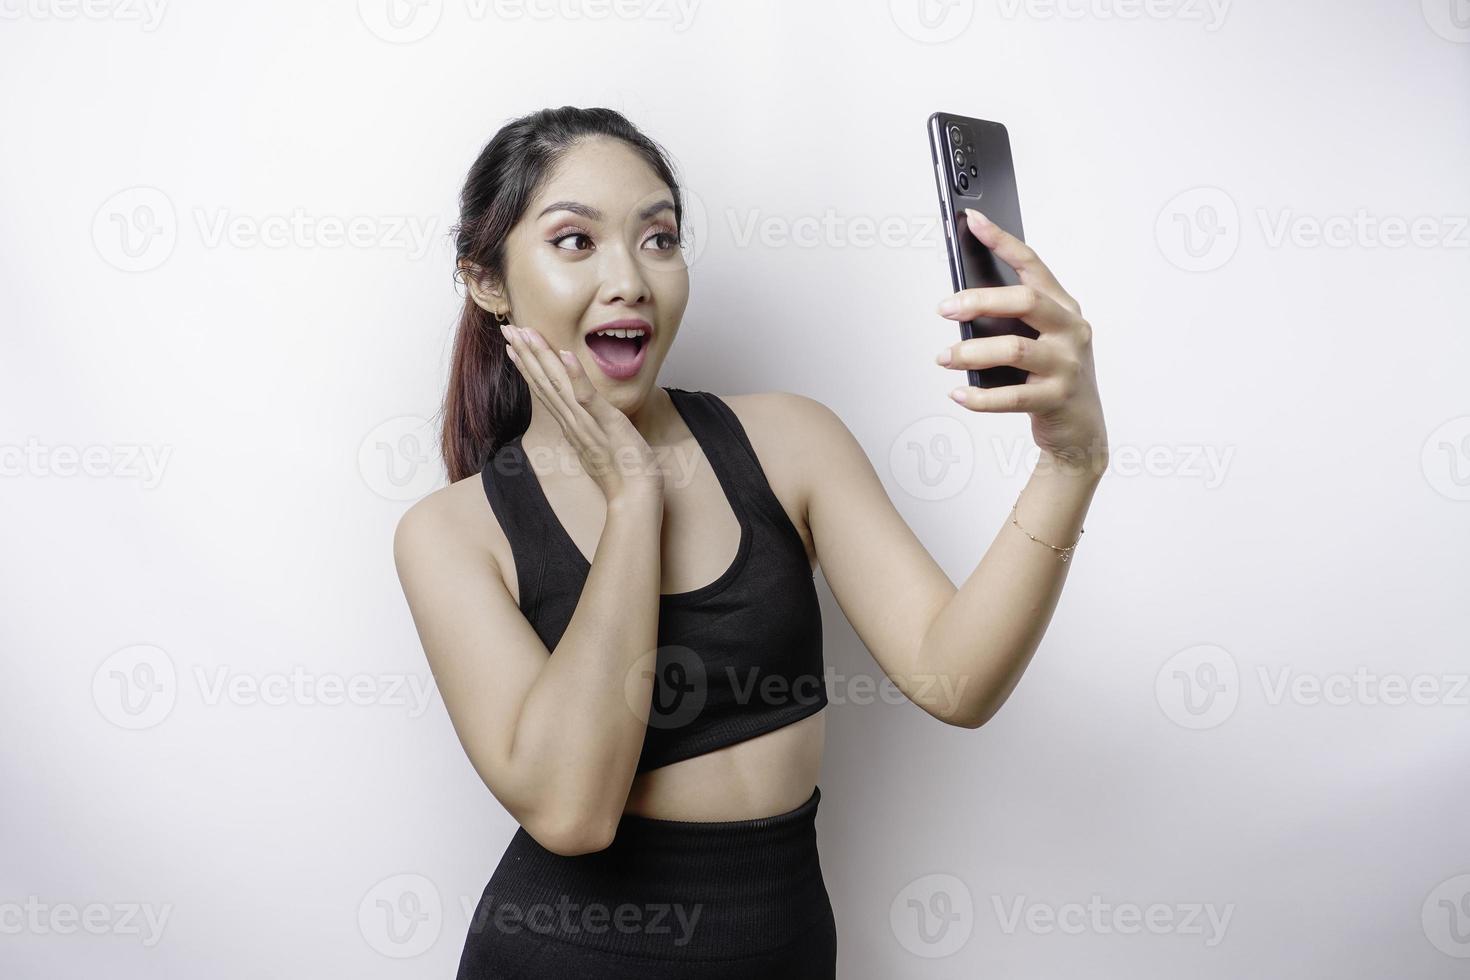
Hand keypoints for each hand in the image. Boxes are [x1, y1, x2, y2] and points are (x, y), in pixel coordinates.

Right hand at [502, 324, 665, 502]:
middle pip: (544, 382)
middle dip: (526, 353)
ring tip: (528, 334)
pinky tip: (566, 355)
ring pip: (559, 385)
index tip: (512, 345)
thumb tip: (574, 418)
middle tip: (507, 329)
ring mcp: (587, 422)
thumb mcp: (595, 445)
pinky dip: (577, 377)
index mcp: (570, 424)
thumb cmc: (620, 471)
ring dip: (542, 358)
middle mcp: (573, 421)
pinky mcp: (607, 423)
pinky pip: (589, 398)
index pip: (544, 389)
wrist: (634, 495)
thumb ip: (583, 428)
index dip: (527, 365)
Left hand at [935, 209, 1107, 475]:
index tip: (973, 221)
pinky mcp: (1057, 398)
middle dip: (979, 301)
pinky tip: (959, 393)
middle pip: (1024, 301)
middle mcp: (1071, 330)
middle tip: (946, 309)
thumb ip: (1013, 320)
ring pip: (1014, 348)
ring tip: (944, 357)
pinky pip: (1012, 396)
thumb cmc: (1052, 376)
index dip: (1002, 241)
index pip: (1032, 265)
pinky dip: (980, 397)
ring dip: (971, 352)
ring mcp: (1067, 365)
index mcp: (1064, 308)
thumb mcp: (1040, 339)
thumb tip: (962, 304)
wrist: (1081, 429)